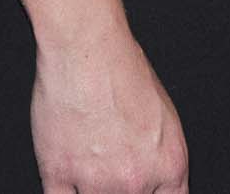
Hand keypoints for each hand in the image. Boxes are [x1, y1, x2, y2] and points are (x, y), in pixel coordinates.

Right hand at [33, 32, 188, 193]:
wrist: (89, 50)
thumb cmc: (124, 69)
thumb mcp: (164, 115)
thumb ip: (159, 156)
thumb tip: (151, 173)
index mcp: (170, 165)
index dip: (150, 192)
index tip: (141, 186)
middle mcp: (137, 180)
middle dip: (119, 186)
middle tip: (109, 163)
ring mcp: (97, 182)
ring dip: (90, 186)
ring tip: (87, 159)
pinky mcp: (59, 174)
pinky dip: (63, 189)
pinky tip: (66, 172)